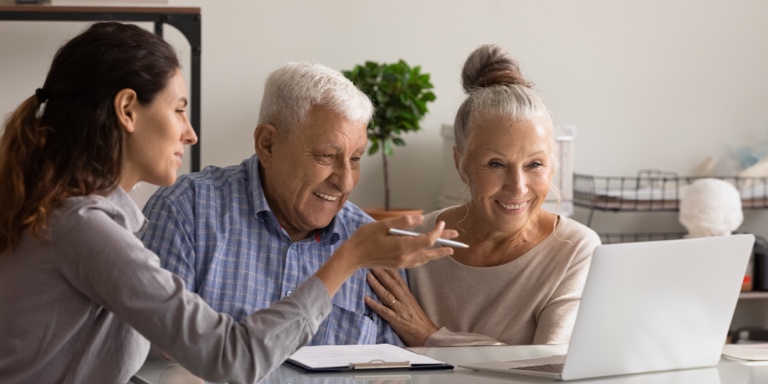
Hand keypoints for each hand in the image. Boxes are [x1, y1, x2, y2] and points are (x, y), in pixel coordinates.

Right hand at [316, 215, 456, 297]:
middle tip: (457, 238)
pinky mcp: (399, 265)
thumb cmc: (364, 238)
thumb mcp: (382, 225)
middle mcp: (405, 257)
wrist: (352, 257)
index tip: (441, 223)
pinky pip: (418, 262)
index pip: (428, 240)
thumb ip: (402, 222)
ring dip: (438, 253)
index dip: (437, 232)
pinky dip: (427, 258)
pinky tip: (429, 255)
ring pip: (426, 259)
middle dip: (445, 244)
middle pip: (431, 251)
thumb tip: (420, 218)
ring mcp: (402, 263)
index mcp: (402, 246)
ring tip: (449, 249)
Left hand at [365, 268, 437, 346]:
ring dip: (376, 285)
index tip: (382, 259)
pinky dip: (375, 304)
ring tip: (368, 276)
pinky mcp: (396, 320)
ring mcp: (400, 309)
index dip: (389, 268)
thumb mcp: (412, 303)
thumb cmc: (419, 320)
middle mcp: (404, 299)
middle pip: (391, 283)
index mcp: (408, 295)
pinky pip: (384, 310)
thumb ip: (403, 294)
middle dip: (381, 272)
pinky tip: (366, 299)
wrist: (427, 335)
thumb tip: (393, 285)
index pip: (398, 278)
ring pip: (387, 294)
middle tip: (372, 263)